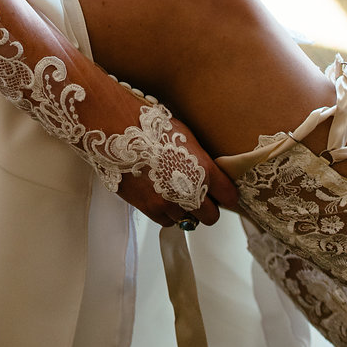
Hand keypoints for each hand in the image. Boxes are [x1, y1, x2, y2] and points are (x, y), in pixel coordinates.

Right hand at [113, 110, 239, 230]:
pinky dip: (165, 212)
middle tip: (198, 195)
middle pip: (211, 216)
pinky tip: (159, 194)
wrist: (116, 128)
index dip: (227, 196)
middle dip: (207, 207)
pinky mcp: (149, 208)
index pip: (229, 197)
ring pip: (187, 219)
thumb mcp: (185, 136)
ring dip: (183, 209)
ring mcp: (168, 202)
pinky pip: (166, 220)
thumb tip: (208, 173)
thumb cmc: (149, 126)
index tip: (223, 194)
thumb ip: (200, 160)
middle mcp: (189, 190)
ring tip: (171, 189)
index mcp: (203, 170)